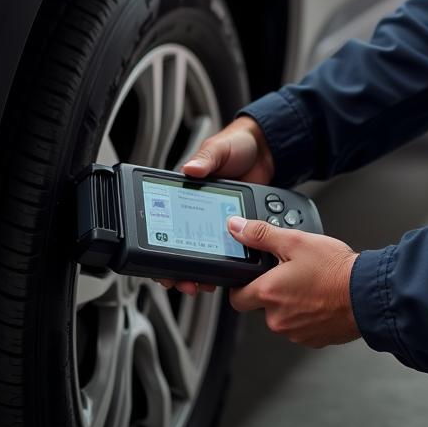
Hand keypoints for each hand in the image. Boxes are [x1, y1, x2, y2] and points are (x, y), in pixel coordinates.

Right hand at [155, 116, 275, 295]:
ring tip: (201, 282)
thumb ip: (206, 159)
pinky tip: (223, 273)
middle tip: (182, 280)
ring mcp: (220, 219)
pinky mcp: (239, 226)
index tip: (160, 260)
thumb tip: (190, 169)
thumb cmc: (237, 144)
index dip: (162, 242)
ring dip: (200, 271)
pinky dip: (224, 263)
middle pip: (183, 244)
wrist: (266, 149)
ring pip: (205, 251)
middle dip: (180, 268)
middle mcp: (201, 208)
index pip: (169, 220)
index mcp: (188, 190)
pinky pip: (229, 249)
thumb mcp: (219, 148)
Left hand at [227, 216, 360, 347]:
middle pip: (260, 306)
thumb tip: (236, 228)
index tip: (250, 276)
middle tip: (290, 272)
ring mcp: (295, 332)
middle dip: (271, 290)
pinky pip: (300, 326)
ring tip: (310, 282)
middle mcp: (278, 318)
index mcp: (269, 293)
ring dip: (290, 302)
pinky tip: (319, 297)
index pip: (236, 298)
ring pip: (282, 316)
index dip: (240, 284)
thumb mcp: (295, 241)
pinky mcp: (312, 340)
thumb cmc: (335, 270)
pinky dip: (306, 313)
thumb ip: (261, 235)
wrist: (366, 294)